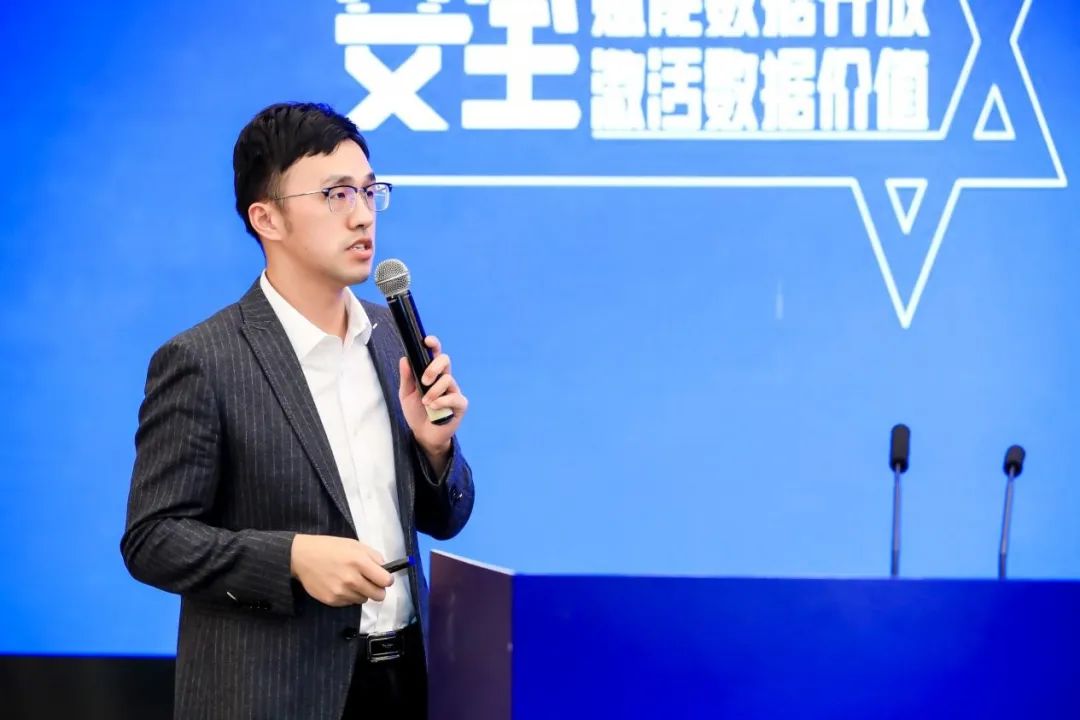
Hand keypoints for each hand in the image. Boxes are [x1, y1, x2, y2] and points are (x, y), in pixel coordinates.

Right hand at [289, 535, 392, 606]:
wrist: (301, 557)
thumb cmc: (329, 548)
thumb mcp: (354, 544)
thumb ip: (373, 556)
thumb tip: (385, 569)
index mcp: (359, 562)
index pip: (385, 581)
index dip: (387, 580)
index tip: (384, 578)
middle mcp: (351, 579)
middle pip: (378, 595)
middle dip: (378, 589)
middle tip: (370, 582)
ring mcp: (341, 592)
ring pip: (364, 600)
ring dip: (362, 592)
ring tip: (351, 581)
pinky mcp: (332, 601)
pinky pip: (350, 603)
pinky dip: (349, 596)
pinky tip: (340, 585)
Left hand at [398, 336, 467, 462]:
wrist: (423, 434)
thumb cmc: (416, 412)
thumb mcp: (406, 394)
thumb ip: (407, 377)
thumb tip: (404, 359)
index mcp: (433, 374)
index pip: (436, 354)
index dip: (434, 345)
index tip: (427, 341)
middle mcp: (445, 379)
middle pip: (445, 360)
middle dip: (433, 368)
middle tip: (424, 381)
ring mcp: (454, 391)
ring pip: (448, 379)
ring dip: (433, 391)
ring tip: (426, 403)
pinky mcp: (460, 404)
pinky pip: (454, 397)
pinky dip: (442, 401)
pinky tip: (434, 408)